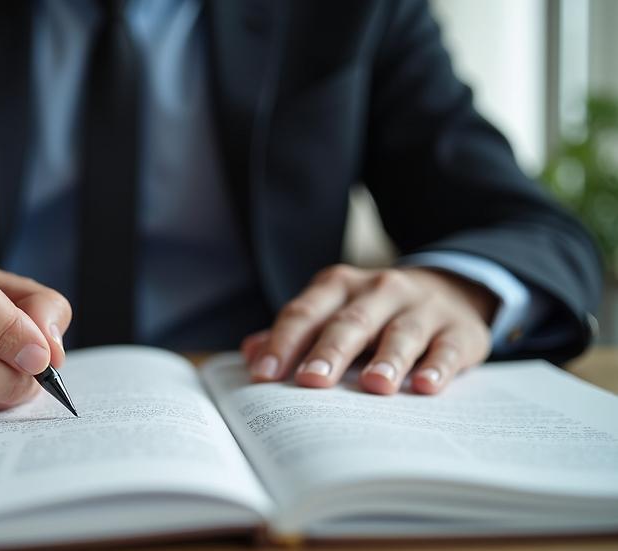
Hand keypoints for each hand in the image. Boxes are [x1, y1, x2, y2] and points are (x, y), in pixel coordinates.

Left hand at [240, 265, 496, 394]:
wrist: (449, 289)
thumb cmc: (373, 313)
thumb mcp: (333, 313)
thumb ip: (294, 334)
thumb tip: (250, 353)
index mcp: (339, 286)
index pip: (306, 312)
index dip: (283, 343)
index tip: (264, 375)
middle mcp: (380, 290)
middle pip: (350, 322)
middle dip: (330, 351)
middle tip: (311, 381)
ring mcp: (423, 307)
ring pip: (402, 333)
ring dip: (388, 359)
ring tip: (375, 386)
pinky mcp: (460, 330)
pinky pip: (448, 348)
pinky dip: (439, 367)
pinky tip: (427, 387)